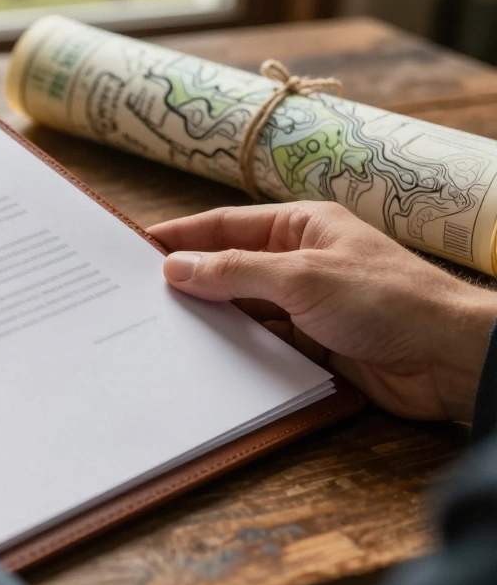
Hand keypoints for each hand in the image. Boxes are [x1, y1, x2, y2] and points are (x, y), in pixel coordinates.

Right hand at [149, 201, 496, 422]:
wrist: (448, 358)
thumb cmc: (386, 299)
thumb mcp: (300, 277)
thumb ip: (234, 272)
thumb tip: (176, 267)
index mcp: (302, 226)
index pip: (227, 225)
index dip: (182, 235)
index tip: (138, 247)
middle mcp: (300, 261)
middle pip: (230, 268)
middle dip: (190, 281)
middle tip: (139, 294)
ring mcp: (306, 305)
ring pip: (243, 309)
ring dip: (211, 319)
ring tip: (161, 328)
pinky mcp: (312, 346)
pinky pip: (261, 344)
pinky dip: (235, 349)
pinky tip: (203, 356)